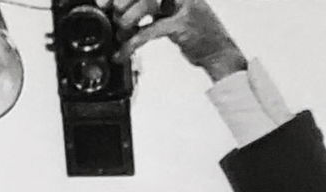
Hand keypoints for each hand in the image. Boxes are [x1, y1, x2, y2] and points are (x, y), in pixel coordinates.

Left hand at [111, 2, 245, 79]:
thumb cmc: (197, 35)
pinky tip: (122, 52)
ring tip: (120, 33)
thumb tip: (123, 11)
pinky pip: (149, 30)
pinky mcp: (180, 26)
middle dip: (122, 2)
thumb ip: (154, 9)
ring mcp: (181, 5)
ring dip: (127, 19)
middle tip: (112, 14)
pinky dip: (132, 43)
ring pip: (145, 4)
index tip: (106, 1)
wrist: (219, 53)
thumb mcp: (174, 14)